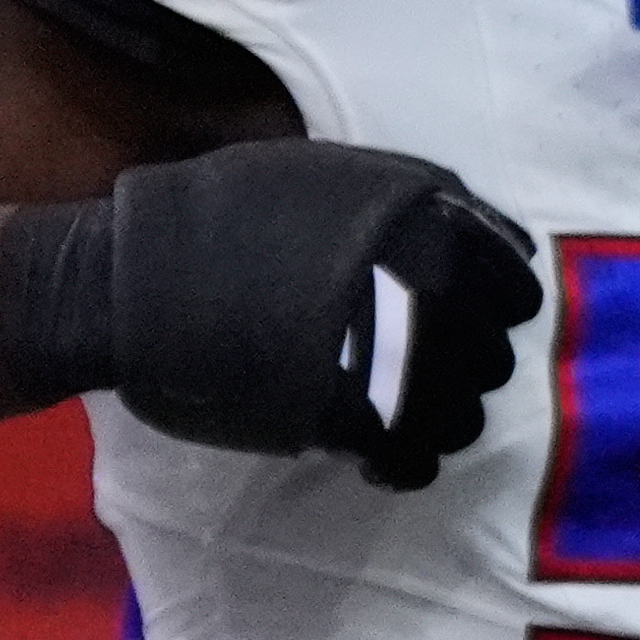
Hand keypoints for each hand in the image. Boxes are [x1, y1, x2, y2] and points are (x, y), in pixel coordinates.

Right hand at [0, 140, 542, 487]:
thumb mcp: (326, 175)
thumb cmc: (214, 218)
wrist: (125, 282)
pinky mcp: (350, 419)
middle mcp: (428, 285)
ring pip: (466, 413)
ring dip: (438, 418)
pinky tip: (374, 454)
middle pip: (493, 353)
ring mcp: (394, 355)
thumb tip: (484, 235)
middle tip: (414, 368)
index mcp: (424, 220)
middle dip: (460, 363)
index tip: (460, 318)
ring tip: (393, 411)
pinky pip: (416, 459)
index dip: (492, 305)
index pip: (515, 283)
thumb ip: (411, 206)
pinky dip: (403, 463)